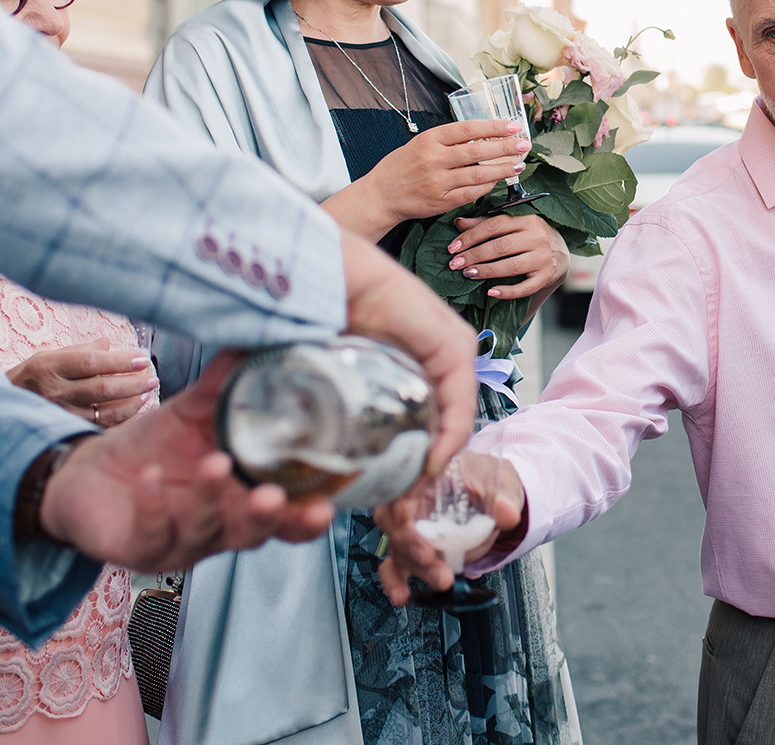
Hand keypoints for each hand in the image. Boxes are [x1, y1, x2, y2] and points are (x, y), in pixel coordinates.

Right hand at [6, 341, 157, 427]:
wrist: (4, 406)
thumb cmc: (33, 376)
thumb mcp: (50, 356)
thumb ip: (81, 350)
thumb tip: (109, 343)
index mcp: (51, 367)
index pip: (92, 363)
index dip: (120, 362)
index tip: (142, 360)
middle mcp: (55, 391)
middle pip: (102, 389)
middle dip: (133, 383)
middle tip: (152, 378)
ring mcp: (60, 414)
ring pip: (103, 412)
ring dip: (130, 403)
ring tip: (146, 394)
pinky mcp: (65, 430)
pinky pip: (99, 428)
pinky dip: (119, 420)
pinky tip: (133, 412)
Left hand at [38, 349, 333, 570]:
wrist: (90, 474)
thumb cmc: (156, 448)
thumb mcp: (195, 412)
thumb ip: (230, 383)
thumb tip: (261, 334)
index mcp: (242, 498)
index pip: (286, 518)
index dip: (307, 518)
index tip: (325, 505)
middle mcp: (220, 527)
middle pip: (254, 534)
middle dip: (266, 518)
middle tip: (273, 496)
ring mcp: (181, 542)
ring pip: (205, 532)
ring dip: (211, 500)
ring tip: (213, 464)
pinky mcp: (140, 547)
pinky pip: (151, 533)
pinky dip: (155, 505)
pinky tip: (152, 477)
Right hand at [339, 230, 477, 474]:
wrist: (335, 275)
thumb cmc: (330, 315)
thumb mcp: (341, 371)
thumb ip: (342, 400)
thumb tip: (315, 449)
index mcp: (417, 364)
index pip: (427, 420)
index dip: (411, 458)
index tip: (388, 491)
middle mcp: (442, 359)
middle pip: (441, 424)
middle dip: (422, 463)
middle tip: (399, 498)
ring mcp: (453, 352)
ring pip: (453, 420)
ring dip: (435, 458)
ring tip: (411, 488)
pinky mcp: (455, 348)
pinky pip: (458, 405)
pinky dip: (448, 437)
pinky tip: (430, 461)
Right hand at [356, 119, 530, 229]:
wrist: (381, 194)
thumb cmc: (403, 166)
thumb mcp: (421, 143)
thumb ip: (448, 140)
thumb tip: (482, 134)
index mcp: (430, 139)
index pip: (468, 129)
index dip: (494, 127)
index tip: (513, 125)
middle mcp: (434, 159)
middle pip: (477, 151)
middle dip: (505, 147)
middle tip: (525, 144)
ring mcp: (438, 181)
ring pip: (477, 174)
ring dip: (502, 169)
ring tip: (519, 164)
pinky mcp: (440, 201)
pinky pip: (470, 194)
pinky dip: (486, 187)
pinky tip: (498, 181)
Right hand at [375, 451, 524, 604]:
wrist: (496, 501)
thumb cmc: (490, 483)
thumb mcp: (501, 483)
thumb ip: (503, 498)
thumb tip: (507, 513)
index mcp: (428, 475)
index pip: (402, 488)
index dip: (402, 509)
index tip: (411, 525)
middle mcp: (413, 499)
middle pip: (393, 521)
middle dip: (410, 544)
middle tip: (430, 558)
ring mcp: (412, 526)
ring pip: (398, 547)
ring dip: (415, 567)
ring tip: (441, 579)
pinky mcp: (415, 549)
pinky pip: (396, 566)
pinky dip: (395, 582)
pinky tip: (401, 595)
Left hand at [449, 212, 568, 300]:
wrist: (560, 253)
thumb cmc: (530, 237)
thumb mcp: (513, 225)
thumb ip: (485, 223)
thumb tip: (458, 222)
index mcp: (527, 219)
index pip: (494, 225)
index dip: (471, 236)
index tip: (453, 247)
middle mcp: (537, 237)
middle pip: (500, 246)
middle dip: (474, 255)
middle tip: (455, 263)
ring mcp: (543, 258)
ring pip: (511, 266)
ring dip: (486, 271)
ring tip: (468, 274)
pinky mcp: (546, 276)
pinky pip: (525, 287)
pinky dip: (507, 291)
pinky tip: (491, 292)